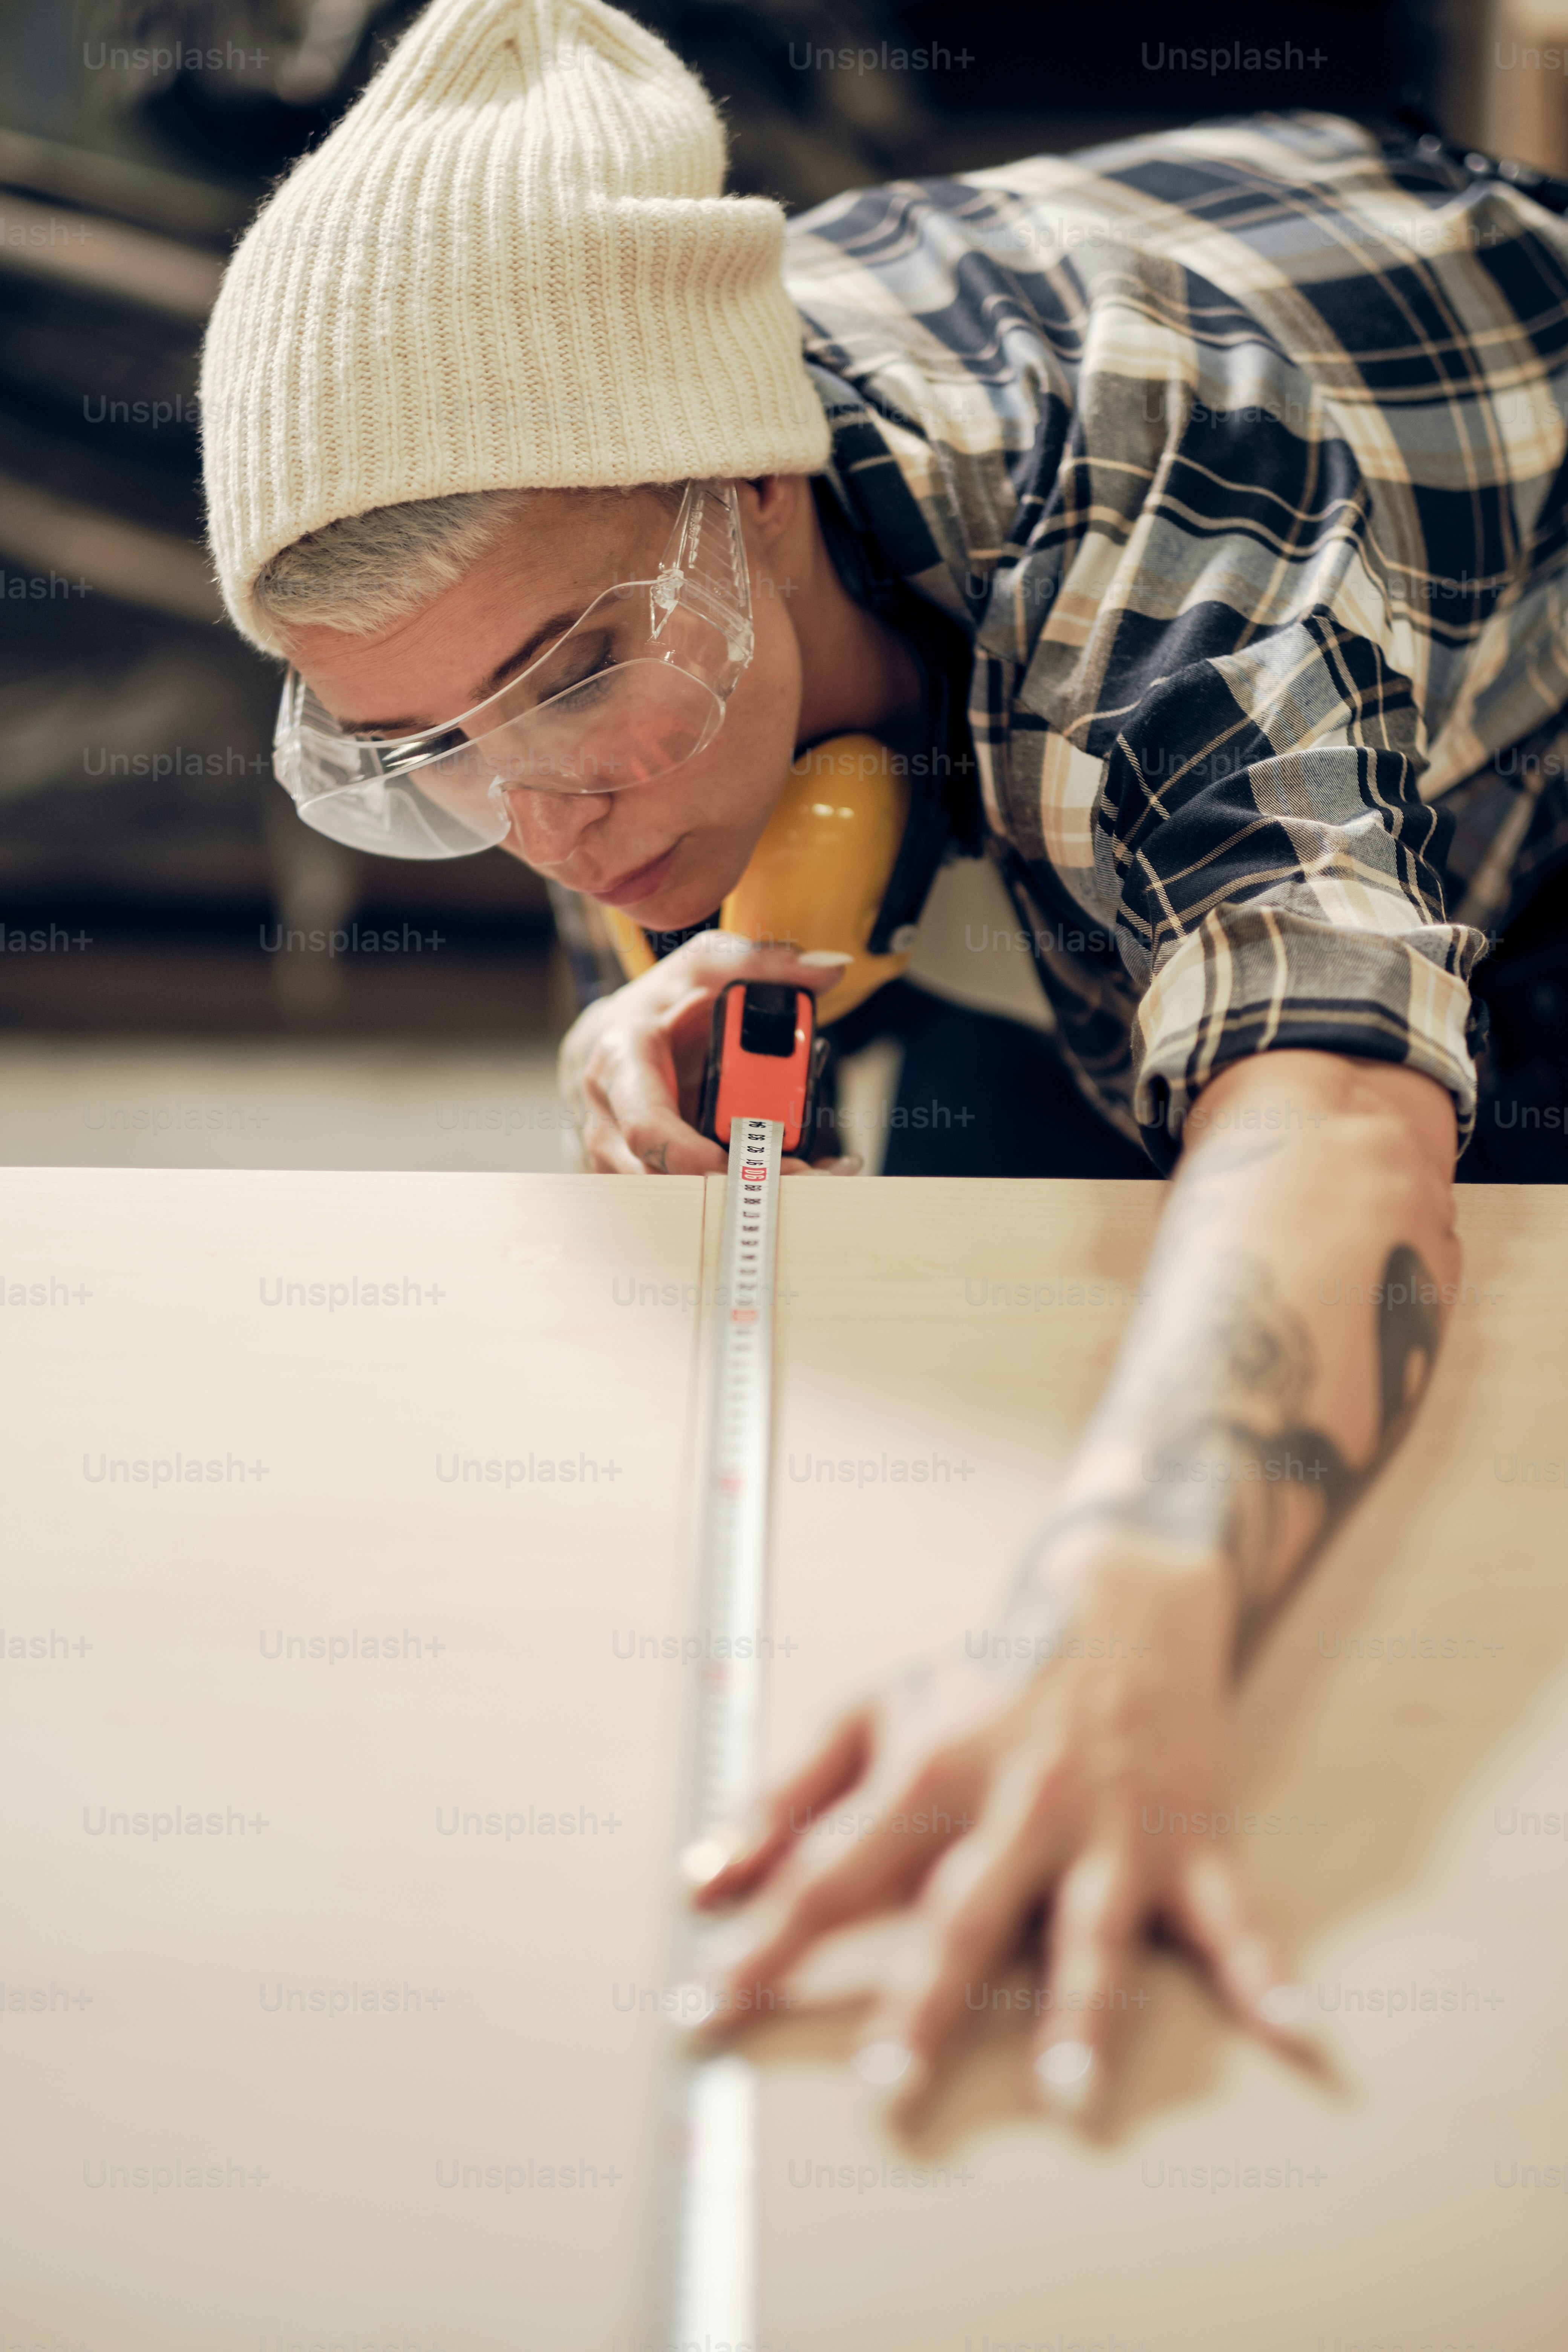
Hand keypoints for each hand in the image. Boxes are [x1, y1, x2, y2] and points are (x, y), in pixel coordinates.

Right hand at [558, 931, 859, 1174]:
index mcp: (621, 1066)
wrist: (618, 1035)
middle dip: (742, 1186)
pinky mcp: (645, 1178)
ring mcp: (623, 1158)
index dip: (696, 1156)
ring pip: (682, 1199)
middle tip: (813, 1178)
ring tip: (818, 1178)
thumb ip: (765, 964)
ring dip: (750, 1196)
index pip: (648, 1128)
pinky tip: (795, 1180)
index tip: (756, 1163)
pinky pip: (690, 1200)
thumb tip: (830, 970)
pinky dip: (742, 1196)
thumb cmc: (662, 1003)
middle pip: (670, 1178)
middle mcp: (611, 1122)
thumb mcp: (707, 965)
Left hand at [687, 1543, 1308, 2125]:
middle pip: (963, 1914)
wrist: (1119, 1594)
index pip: (832, 1872)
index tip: (704, 2013)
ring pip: (1095, 1926)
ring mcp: (1114, 1827)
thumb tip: (701, 1881)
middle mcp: (1021, 1804)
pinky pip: (1234, 1915)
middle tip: (886, 2091)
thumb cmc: (980, 1674)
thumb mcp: (869, 1714)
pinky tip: (1297, 2034)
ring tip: (1071, 2093)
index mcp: (932, 1773)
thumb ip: (781, 1797)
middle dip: (924, 2003)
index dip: (765, 1943)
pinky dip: (1267, 1972)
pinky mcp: (1191, 1838)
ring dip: (1085, 2012)